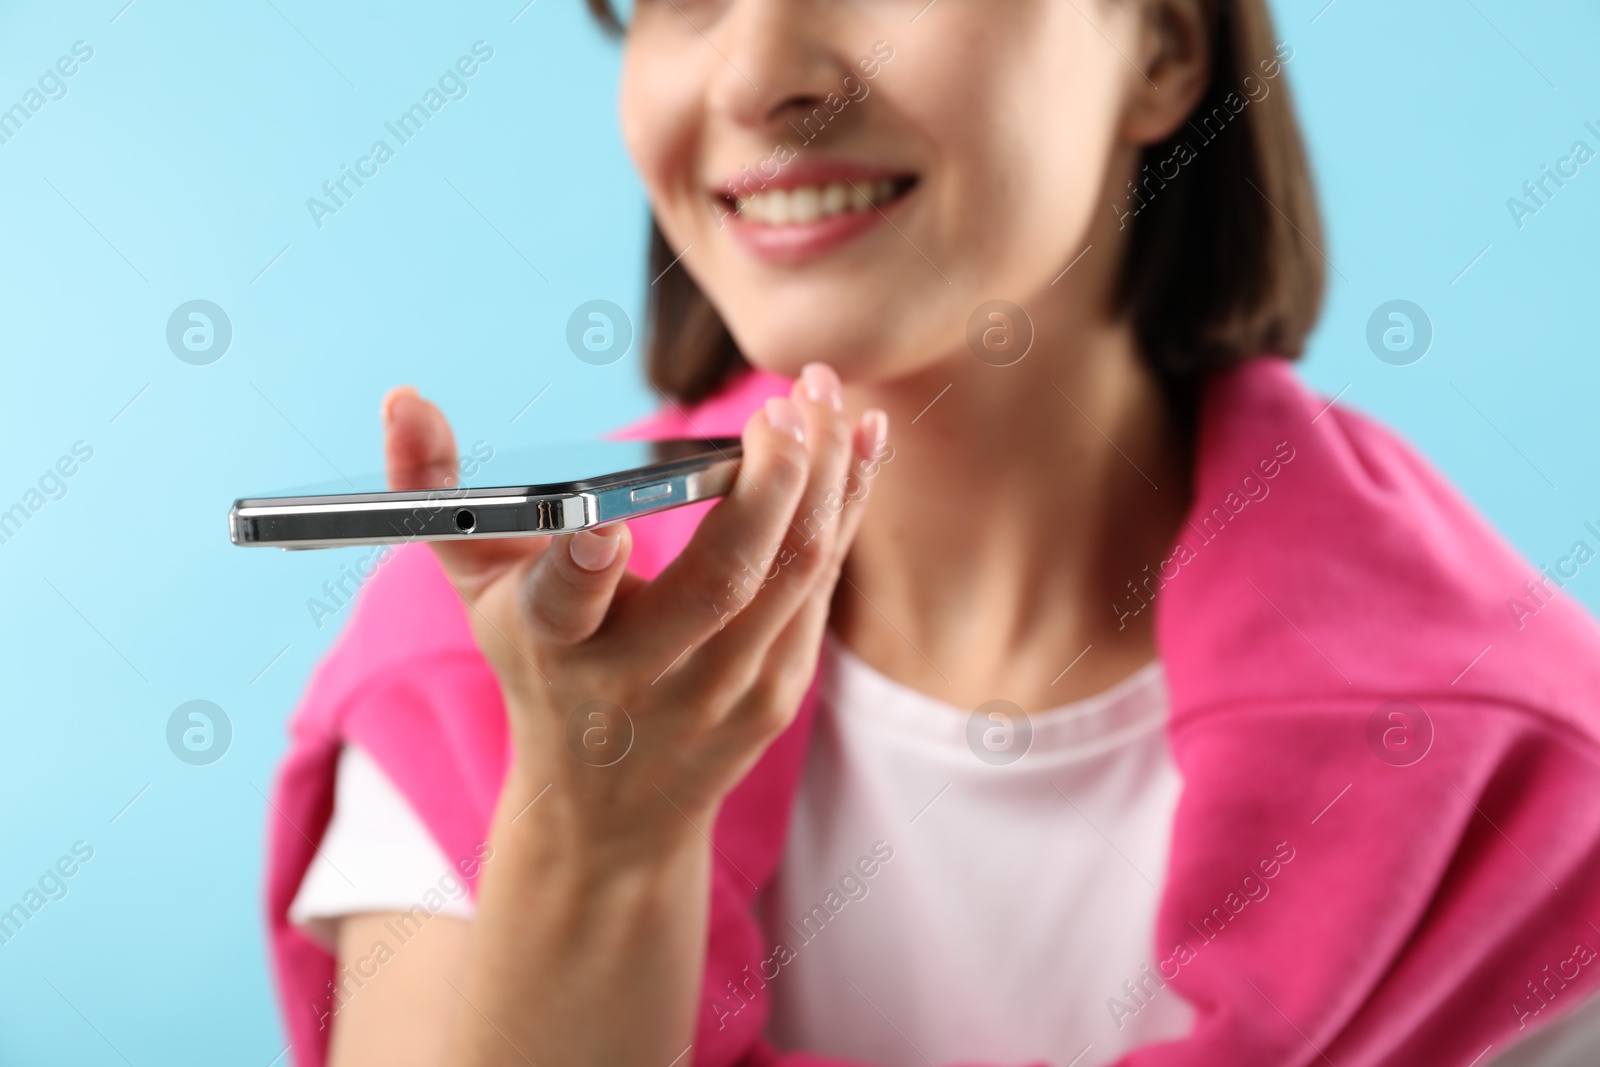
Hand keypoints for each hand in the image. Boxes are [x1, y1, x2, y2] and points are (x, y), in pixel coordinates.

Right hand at [382, 365, 887, 848]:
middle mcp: (639, 681)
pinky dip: (845, 512)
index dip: (582, 567)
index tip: (606, 519)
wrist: (609, 815)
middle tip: (790, 402)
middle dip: (767, 486)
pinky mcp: (775, 699)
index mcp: (554, 649)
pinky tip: (860, 445)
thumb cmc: (537, 673)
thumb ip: (438, 495)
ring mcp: (718, 696)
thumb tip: (401, 395)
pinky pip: (819, 590)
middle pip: (721, 584)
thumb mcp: (477, 593)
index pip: (562, 609)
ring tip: (831, 399)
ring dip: (825, 482)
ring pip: (791, 578)